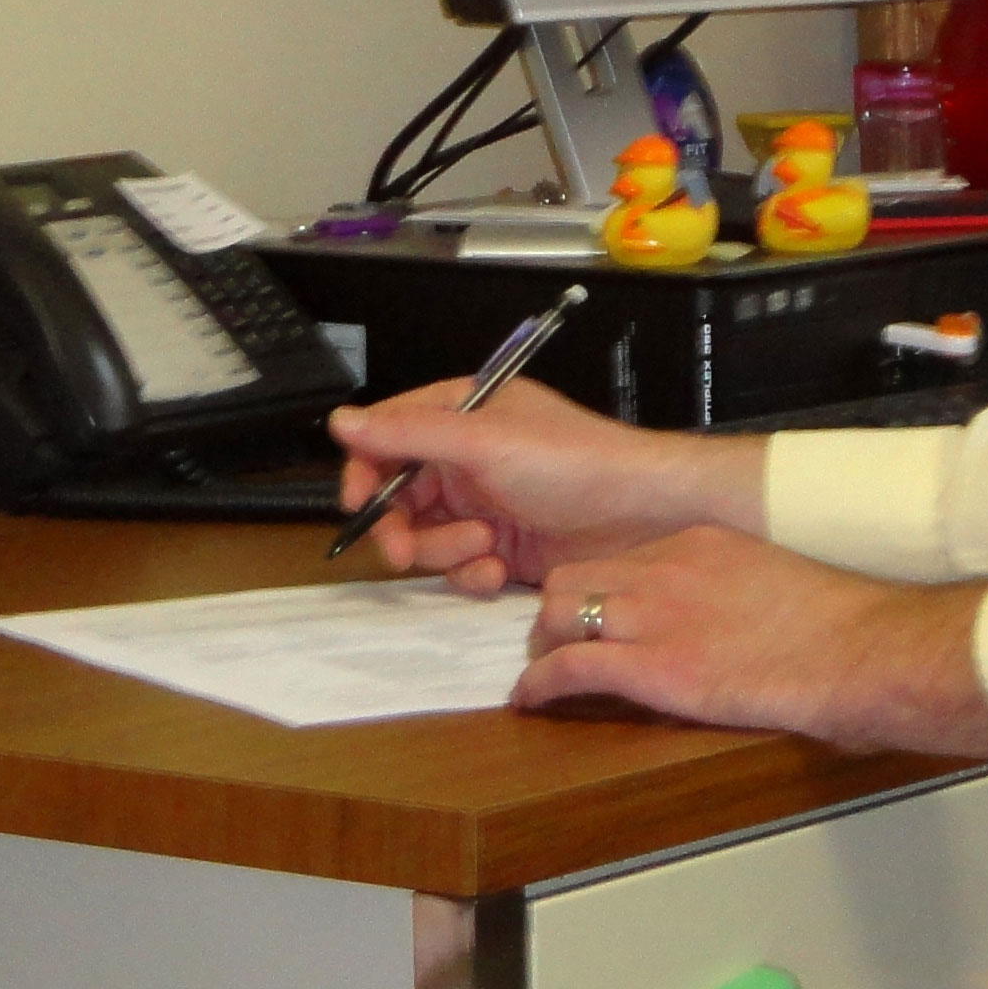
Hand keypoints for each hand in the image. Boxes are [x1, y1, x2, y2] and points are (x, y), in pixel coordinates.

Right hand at [329, 376, 758, 592]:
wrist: (646, 514)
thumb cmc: (576, 462)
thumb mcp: (484, 443)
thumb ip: (409, 435)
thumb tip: (341, 421)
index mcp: (464, 414)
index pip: (390, 435)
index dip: (366, 469)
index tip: (356, 502)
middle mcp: (470, 458)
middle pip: (400, 496)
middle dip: (402, 527)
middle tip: (406, 551)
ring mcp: (487, 504)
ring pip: (428, 537)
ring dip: (445, 551)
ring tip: (484, 548)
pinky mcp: (505, 547)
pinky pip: (462, 566)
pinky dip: (472, 574)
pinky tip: (499, 571)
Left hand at [516, 527, 987, 760]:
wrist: (866, 652)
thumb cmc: (845, 632)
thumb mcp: (781, 589)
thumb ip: (742, 598)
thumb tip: (734, 629)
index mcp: (702, 545)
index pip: (619, 557)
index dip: (598, 590)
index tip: (598, 614)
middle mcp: (669, 569)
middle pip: (574, 578)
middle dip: (559, 614)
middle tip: (560, 645)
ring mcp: (658, 615)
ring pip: (560, 616)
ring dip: (545, 648)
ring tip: (544, 676)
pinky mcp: (656, 666)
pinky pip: (569, 668)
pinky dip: (539, 685)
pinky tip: (531, 701)